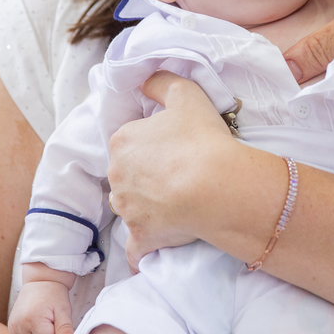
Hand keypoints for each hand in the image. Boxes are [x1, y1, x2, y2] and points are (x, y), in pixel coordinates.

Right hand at [8, 278, 74, 333]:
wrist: (40, 282)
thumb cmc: (53, 294)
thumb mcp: (63, 309)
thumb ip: (65, 328)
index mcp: (32, 319)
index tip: (58, 322)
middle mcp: (19, 325)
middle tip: (53, 324)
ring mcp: (13, 327)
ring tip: (46, 326)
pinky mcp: (11, 328)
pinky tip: (38, 329)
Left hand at [108, 70, 242, 270]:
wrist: (217, 186)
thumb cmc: (203, 139)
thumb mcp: (186, 94)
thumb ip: (160, 82)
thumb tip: (143, 80)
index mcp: (122, 141)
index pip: (131, 142)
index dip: (154, 145)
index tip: (176, 149)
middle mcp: (116, 175)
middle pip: (128, 174)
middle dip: (147, 176)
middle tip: (180, 175)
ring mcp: (127, 209)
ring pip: (130, 207)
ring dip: (146, 207)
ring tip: (177, 204)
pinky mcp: (141, 236)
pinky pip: (135, 249)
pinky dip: (140, 252)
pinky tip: (148, 253)